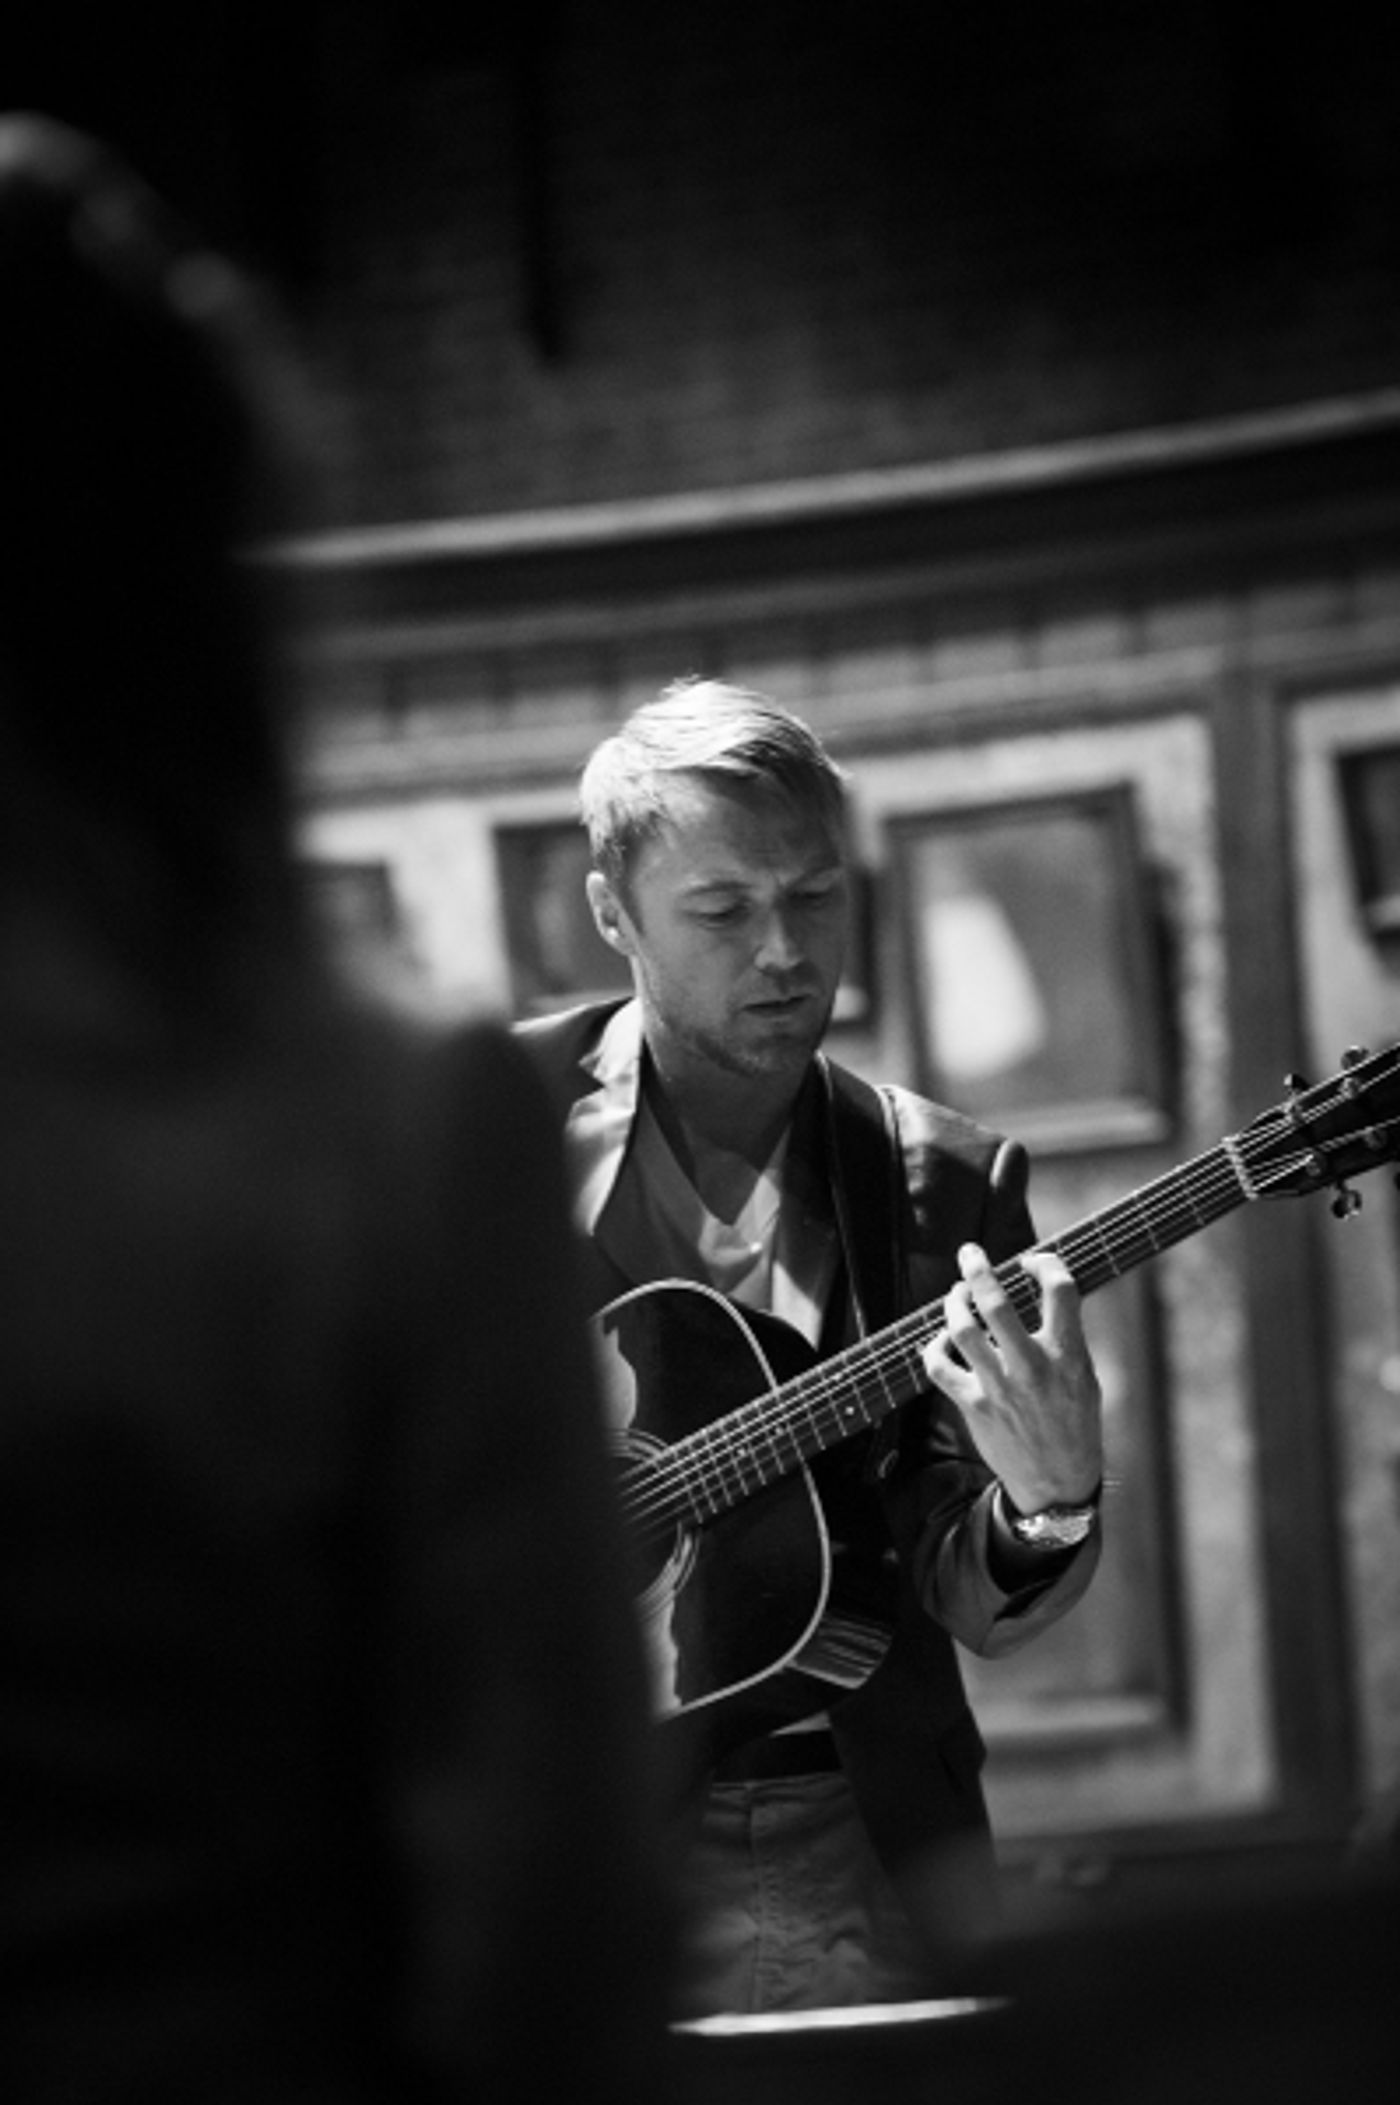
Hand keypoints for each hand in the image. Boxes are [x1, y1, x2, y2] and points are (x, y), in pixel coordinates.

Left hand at [921, 1242, 1102, 1513]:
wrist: (1057, 1482)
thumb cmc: (1074, 1423)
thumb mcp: (1085, 1377)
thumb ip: (1065, 1338)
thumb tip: (1041, 1295)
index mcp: (1068, 1355)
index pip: (1060, 1289)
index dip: (1045, 1263)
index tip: (1030, 1262)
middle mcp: (1031, 1367)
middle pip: (995, 1303)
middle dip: (977, 1269)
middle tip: (970, 1254)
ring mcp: (999, 1387)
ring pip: (961, 1329)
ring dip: (953, 1303)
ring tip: (956, 1294)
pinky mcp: (973, 1406)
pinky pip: (939, 1366)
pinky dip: (934, 1347)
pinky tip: (942, 1341)